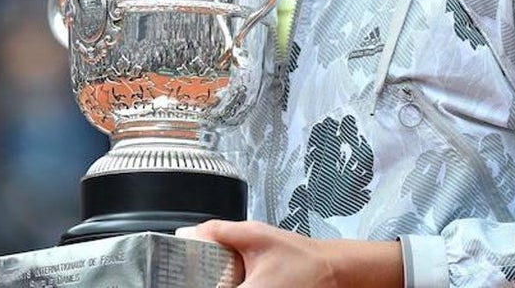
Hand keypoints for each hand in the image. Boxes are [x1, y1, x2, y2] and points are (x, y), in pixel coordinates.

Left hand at [178, 220, 402, 287]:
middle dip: (207, 282)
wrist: (334, 272)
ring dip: (220, 285)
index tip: (180, 276)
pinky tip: (237, 281)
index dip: (190, 282)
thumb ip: (221, 232)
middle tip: (205, 274)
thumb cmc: (303, 258)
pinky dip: (235, 287)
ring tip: (226, 276)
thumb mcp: (258, 235)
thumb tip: (191, 232)